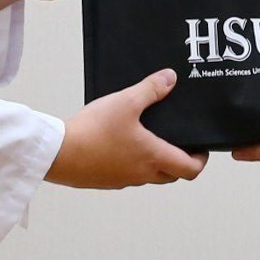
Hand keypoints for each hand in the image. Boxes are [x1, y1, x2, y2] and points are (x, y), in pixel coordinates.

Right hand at [46, 68, 207, 188]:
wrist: (59, 153)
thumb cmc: (94, 131)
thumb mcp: (126, 102)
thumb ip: (150, 89)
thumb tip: (170, 79)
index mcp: (153, 157)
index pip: (190, 169)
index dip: (201, 160)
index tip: (200, 147)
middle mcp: (142, 174)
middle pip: (173, 176)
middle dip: (180, 161)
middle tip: (180, 143)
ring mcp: (123, 180)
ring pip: (150, 176)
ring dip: (156, 163)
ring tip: (150, 139)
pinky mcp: (106, 181)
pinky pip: (128, 175)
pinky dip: (133, 164)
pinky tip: (120, 145)